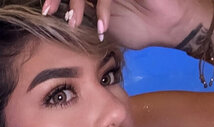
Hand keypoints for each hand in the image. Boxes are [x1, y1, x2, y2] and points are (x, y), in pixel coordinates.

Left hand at [42, 0, 208, 49]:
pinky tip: (103, 27)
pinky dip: (103, 9)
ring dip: (77, 3)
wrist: (168, 26)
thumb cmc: (138, 28)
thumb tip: (61, 36)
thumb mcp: (105, 30)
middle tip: (48, 11)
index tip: (45, 13)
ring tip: (73, 23)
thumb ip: (85, 26)